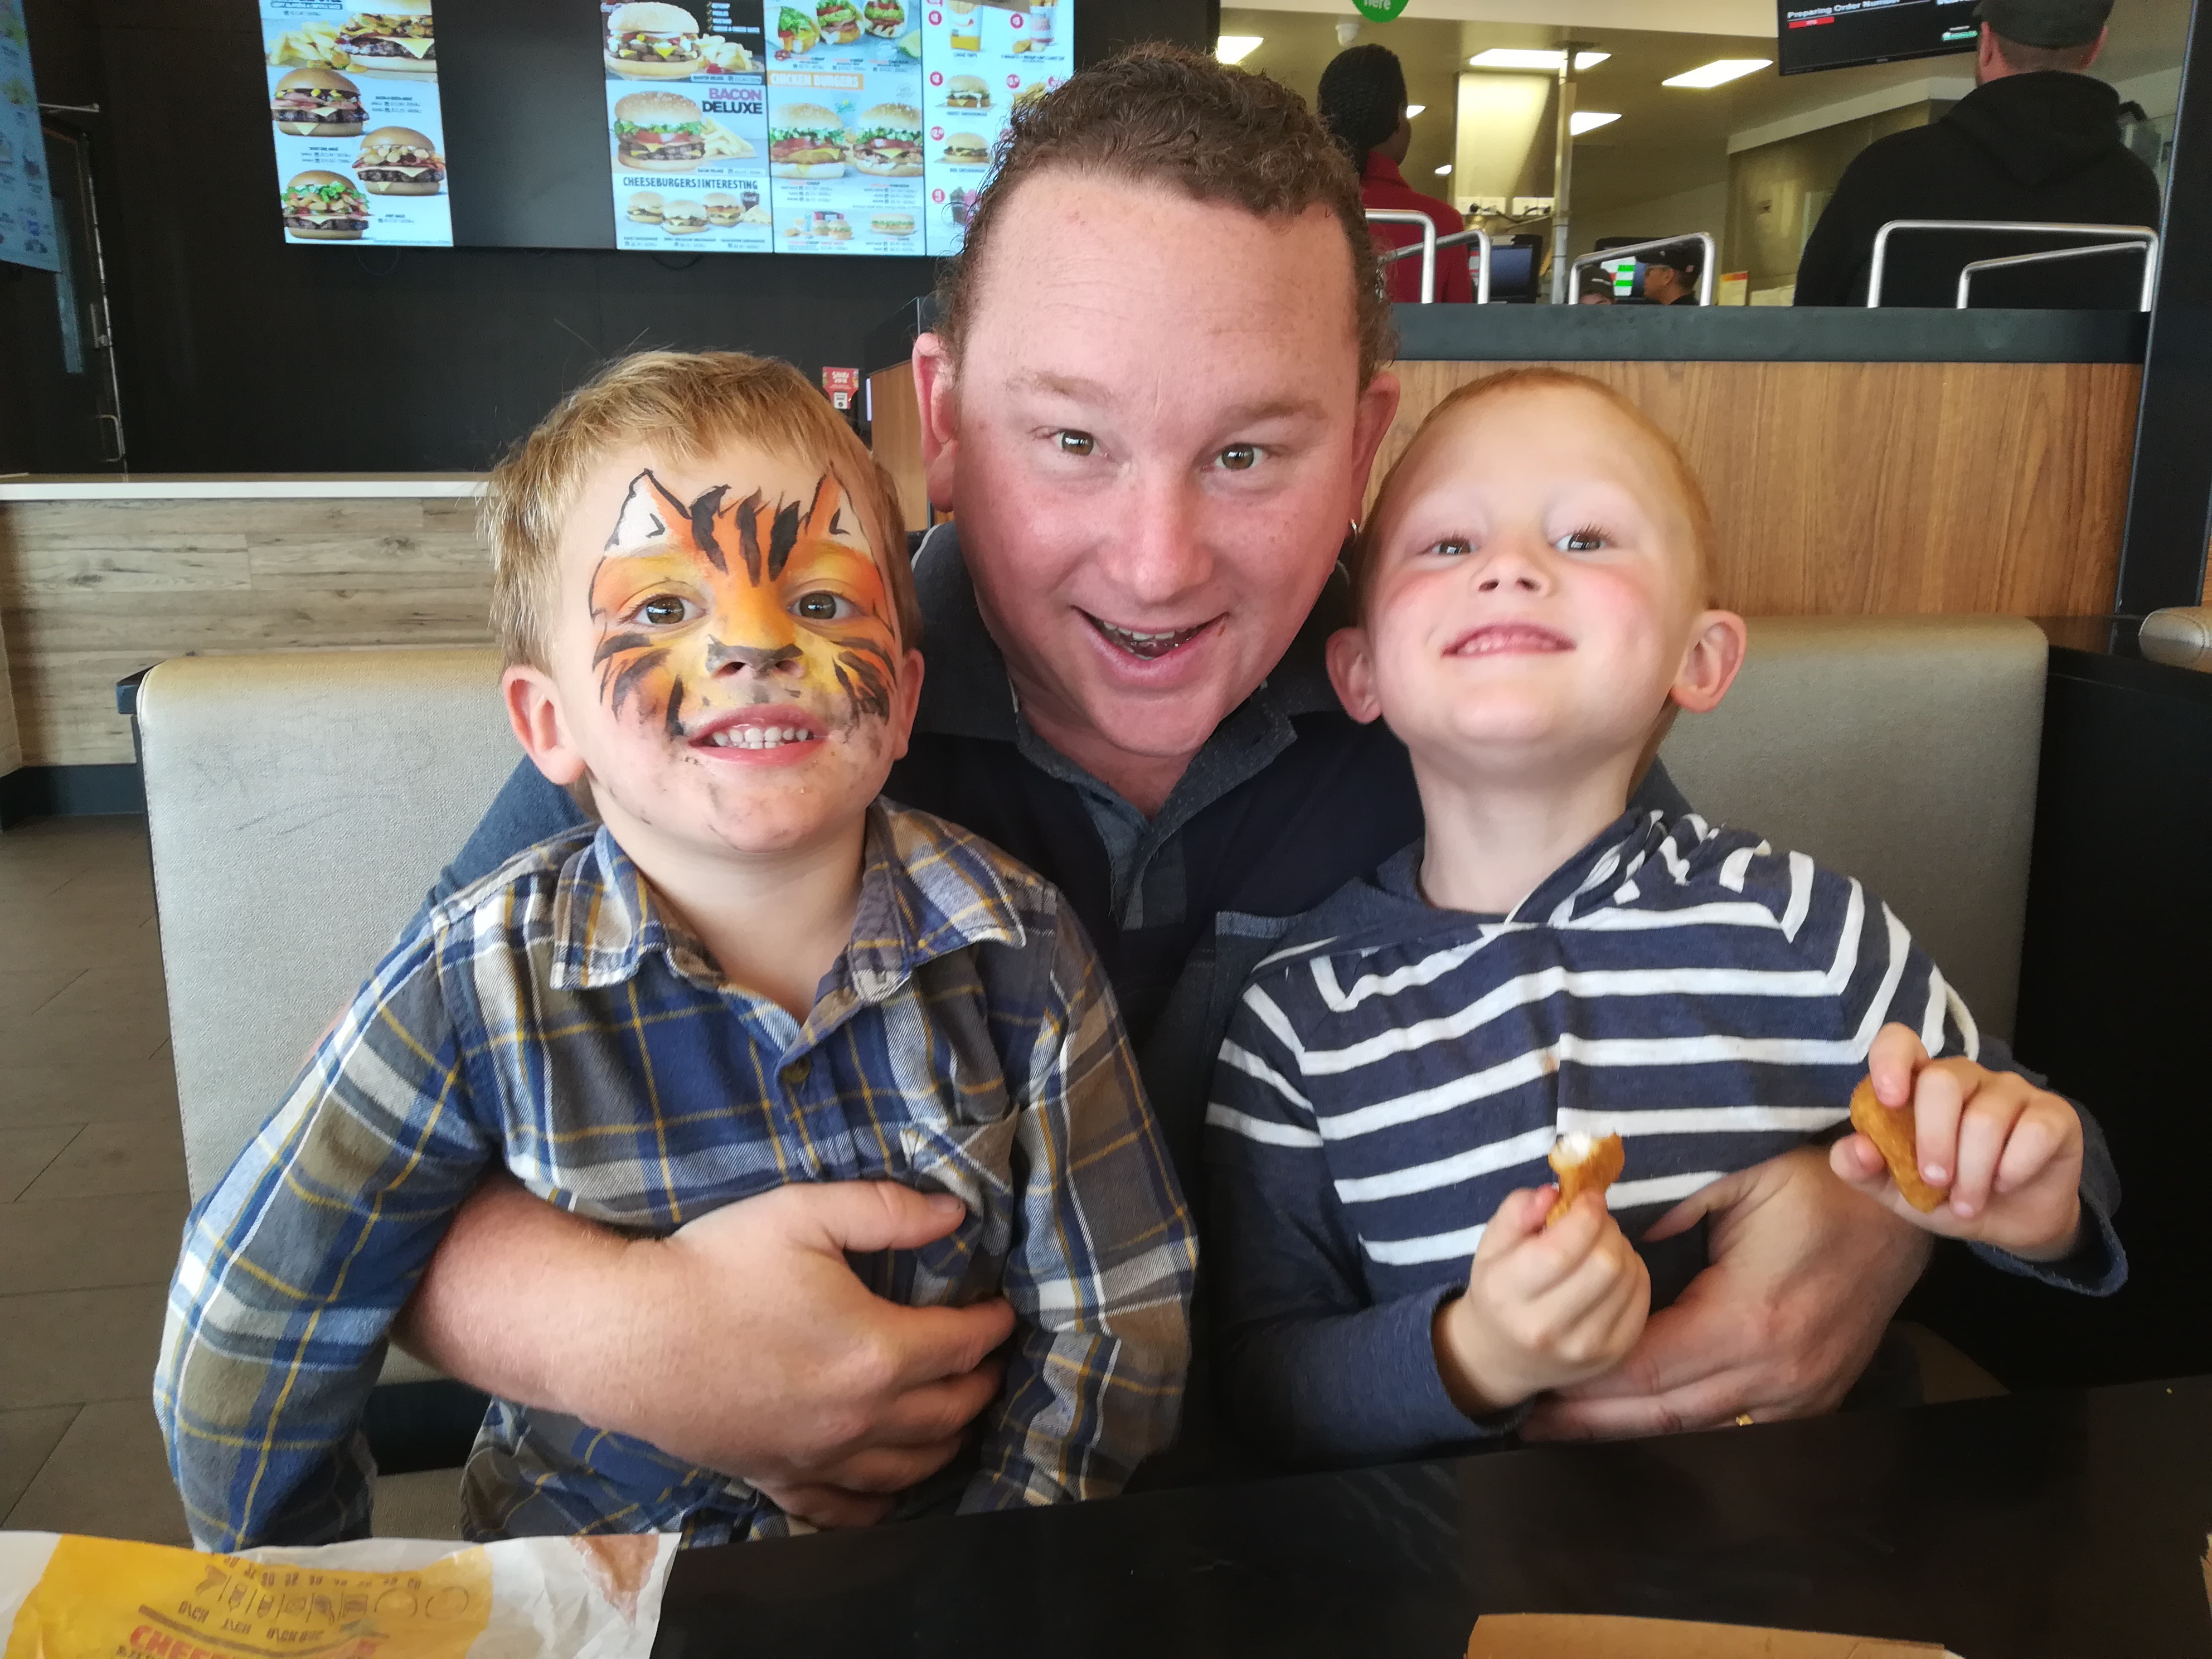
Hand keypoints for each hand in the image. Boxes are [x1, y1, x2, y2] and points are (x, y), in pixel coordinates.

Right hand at [398, 1175, 1015, 1496]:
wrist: (625, 1337)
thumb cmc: (713, 1268)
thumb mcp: (803, 1213)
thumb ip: (886, 1211)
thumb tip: (955, 1215)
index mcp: (877, 1352)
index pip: (962, 1345)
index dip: (991, 1325)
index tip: (1002, 1309)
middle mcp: (859, 1419)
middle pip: (949, 1411)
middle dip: (981, 1384)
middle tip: (990, 1360)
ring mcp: (818, 1458)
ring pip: (911, 1467)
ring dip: (948, 1442)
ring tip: (961, 1417)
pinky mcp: (777, 1479)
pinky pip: (844, 1509)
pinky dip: (880, 1504)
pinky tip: (891, 1493)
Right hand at [1432, 1188, 1649, 1415]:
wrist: (1502, 1357)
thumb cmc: (1498, 1291)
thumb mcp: (1490, 1246)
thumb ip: (1516, 1212)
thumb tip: (1552, 1193)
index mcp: (1507, 1294)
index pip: (1560, 1251)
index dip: (1585, 1215)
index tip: (1587, 1198)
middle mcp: (1546, 1328)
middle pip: (1603, 1263)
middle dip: (1606, 1228)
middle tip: (1593, 1221)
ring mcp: (1584, 1347)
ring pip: (1627, 1277)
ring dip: (1621, 1247)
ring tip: (1601, 1244)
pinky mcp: (1613, 1354)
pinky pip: (1641, 1297)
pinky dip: (1634, 1271)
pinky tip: (1614, 1269)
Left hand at [1521, 1145, 1928, 1439]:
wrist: (1903, 1213)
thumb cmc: (1820, 1187)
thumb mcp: (1739, 1179)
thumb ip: (1671, 1210)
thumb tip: (1609, 1235)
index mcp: (1747, 1319)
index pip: (1646, 1366)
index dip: (1586, 1379)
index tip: (1539, 1381)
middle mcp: (1775, 1371)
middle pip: (1663, 1412)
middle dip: (1593, 1419)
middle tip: (1533, 1423)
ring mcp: (1801, 1392)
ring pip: (1698, 1429)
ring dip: (1632, 1431)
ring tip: (1571, 1429)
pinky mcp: (1816, 1396)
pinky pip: (1738, 1428)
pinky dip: (1685, 1426)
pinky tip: (1642, 1422)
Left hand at [1832, 1023, 2083, 1259]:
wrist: (2011, 1224)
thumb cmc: (1947, 1195)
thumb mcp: (1898, 1191)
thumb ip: (1863, 1169)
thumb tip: (1853, 1148)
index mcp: (1920, 1084)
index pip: (1901, 1043)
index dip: (1891, 1061)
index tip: (1889, 1099)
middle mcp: (1966, 1077)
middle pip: (1943, 1082)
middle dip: (1934, 1141)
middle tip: (1935, 1183)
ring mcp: (2012, 1090)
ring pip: (1985, 1117)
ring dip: (1973, 1172)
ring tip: (1968, 1202)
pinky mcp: (2054, 1114)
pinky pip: (2033, 1132)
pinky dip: (2014, 1169)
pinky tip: (2006, 1184)